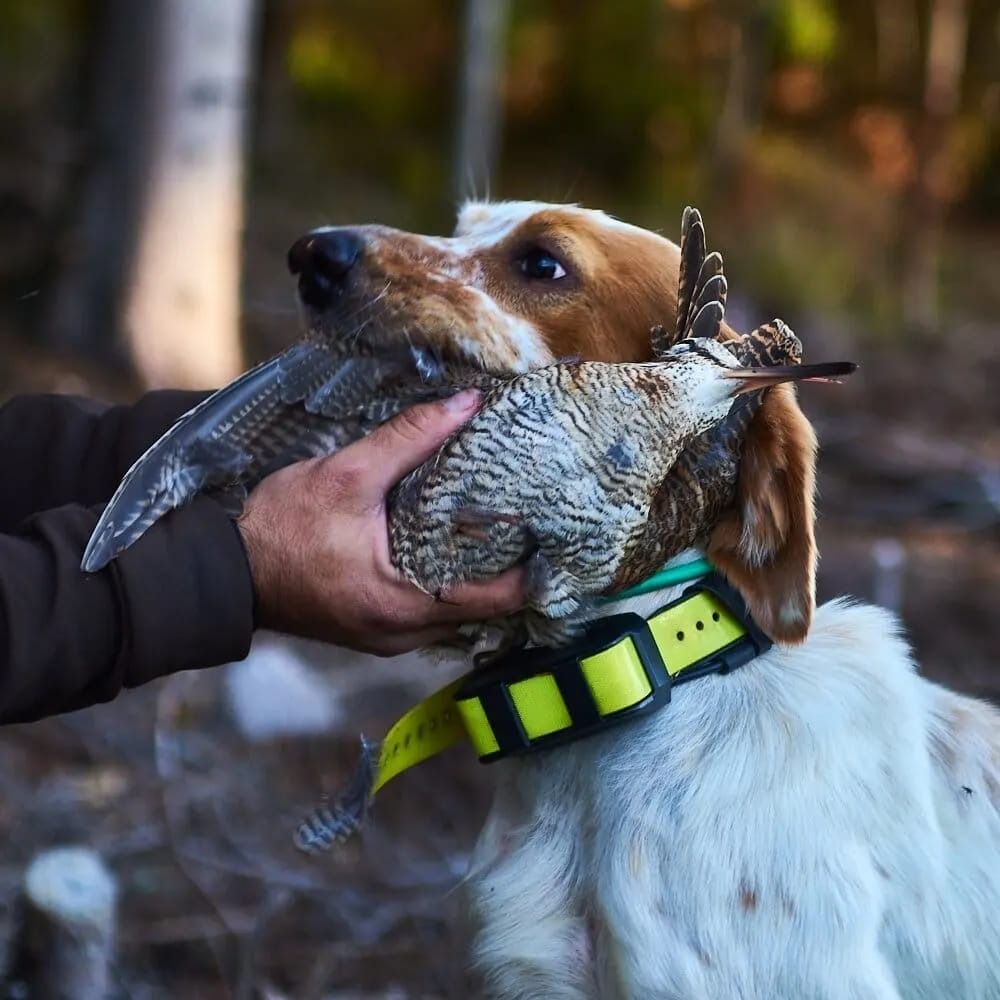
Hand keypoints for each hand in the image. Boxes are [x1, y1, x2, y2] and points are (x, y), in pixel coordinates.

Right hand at [237, 391, 524, 655]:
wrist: (227, 571)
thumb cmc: (281, 528)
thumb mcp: (347, 475)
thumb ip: (410, 438)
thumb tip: (466, 404)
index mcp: (406, 605)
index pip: (499, 599)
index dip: (534, 568)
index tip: (554, 533)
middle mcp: (404, 635)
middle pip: (484, 611)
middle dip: (509, 570)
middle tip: (530, 522)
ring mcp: (389, 639)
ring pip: (457, 614)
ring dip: (478, 579)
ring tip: (498, 531)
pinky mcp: (375, 632)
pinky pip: (430, 615)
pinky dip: (448, 587)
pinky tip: (451, 551)